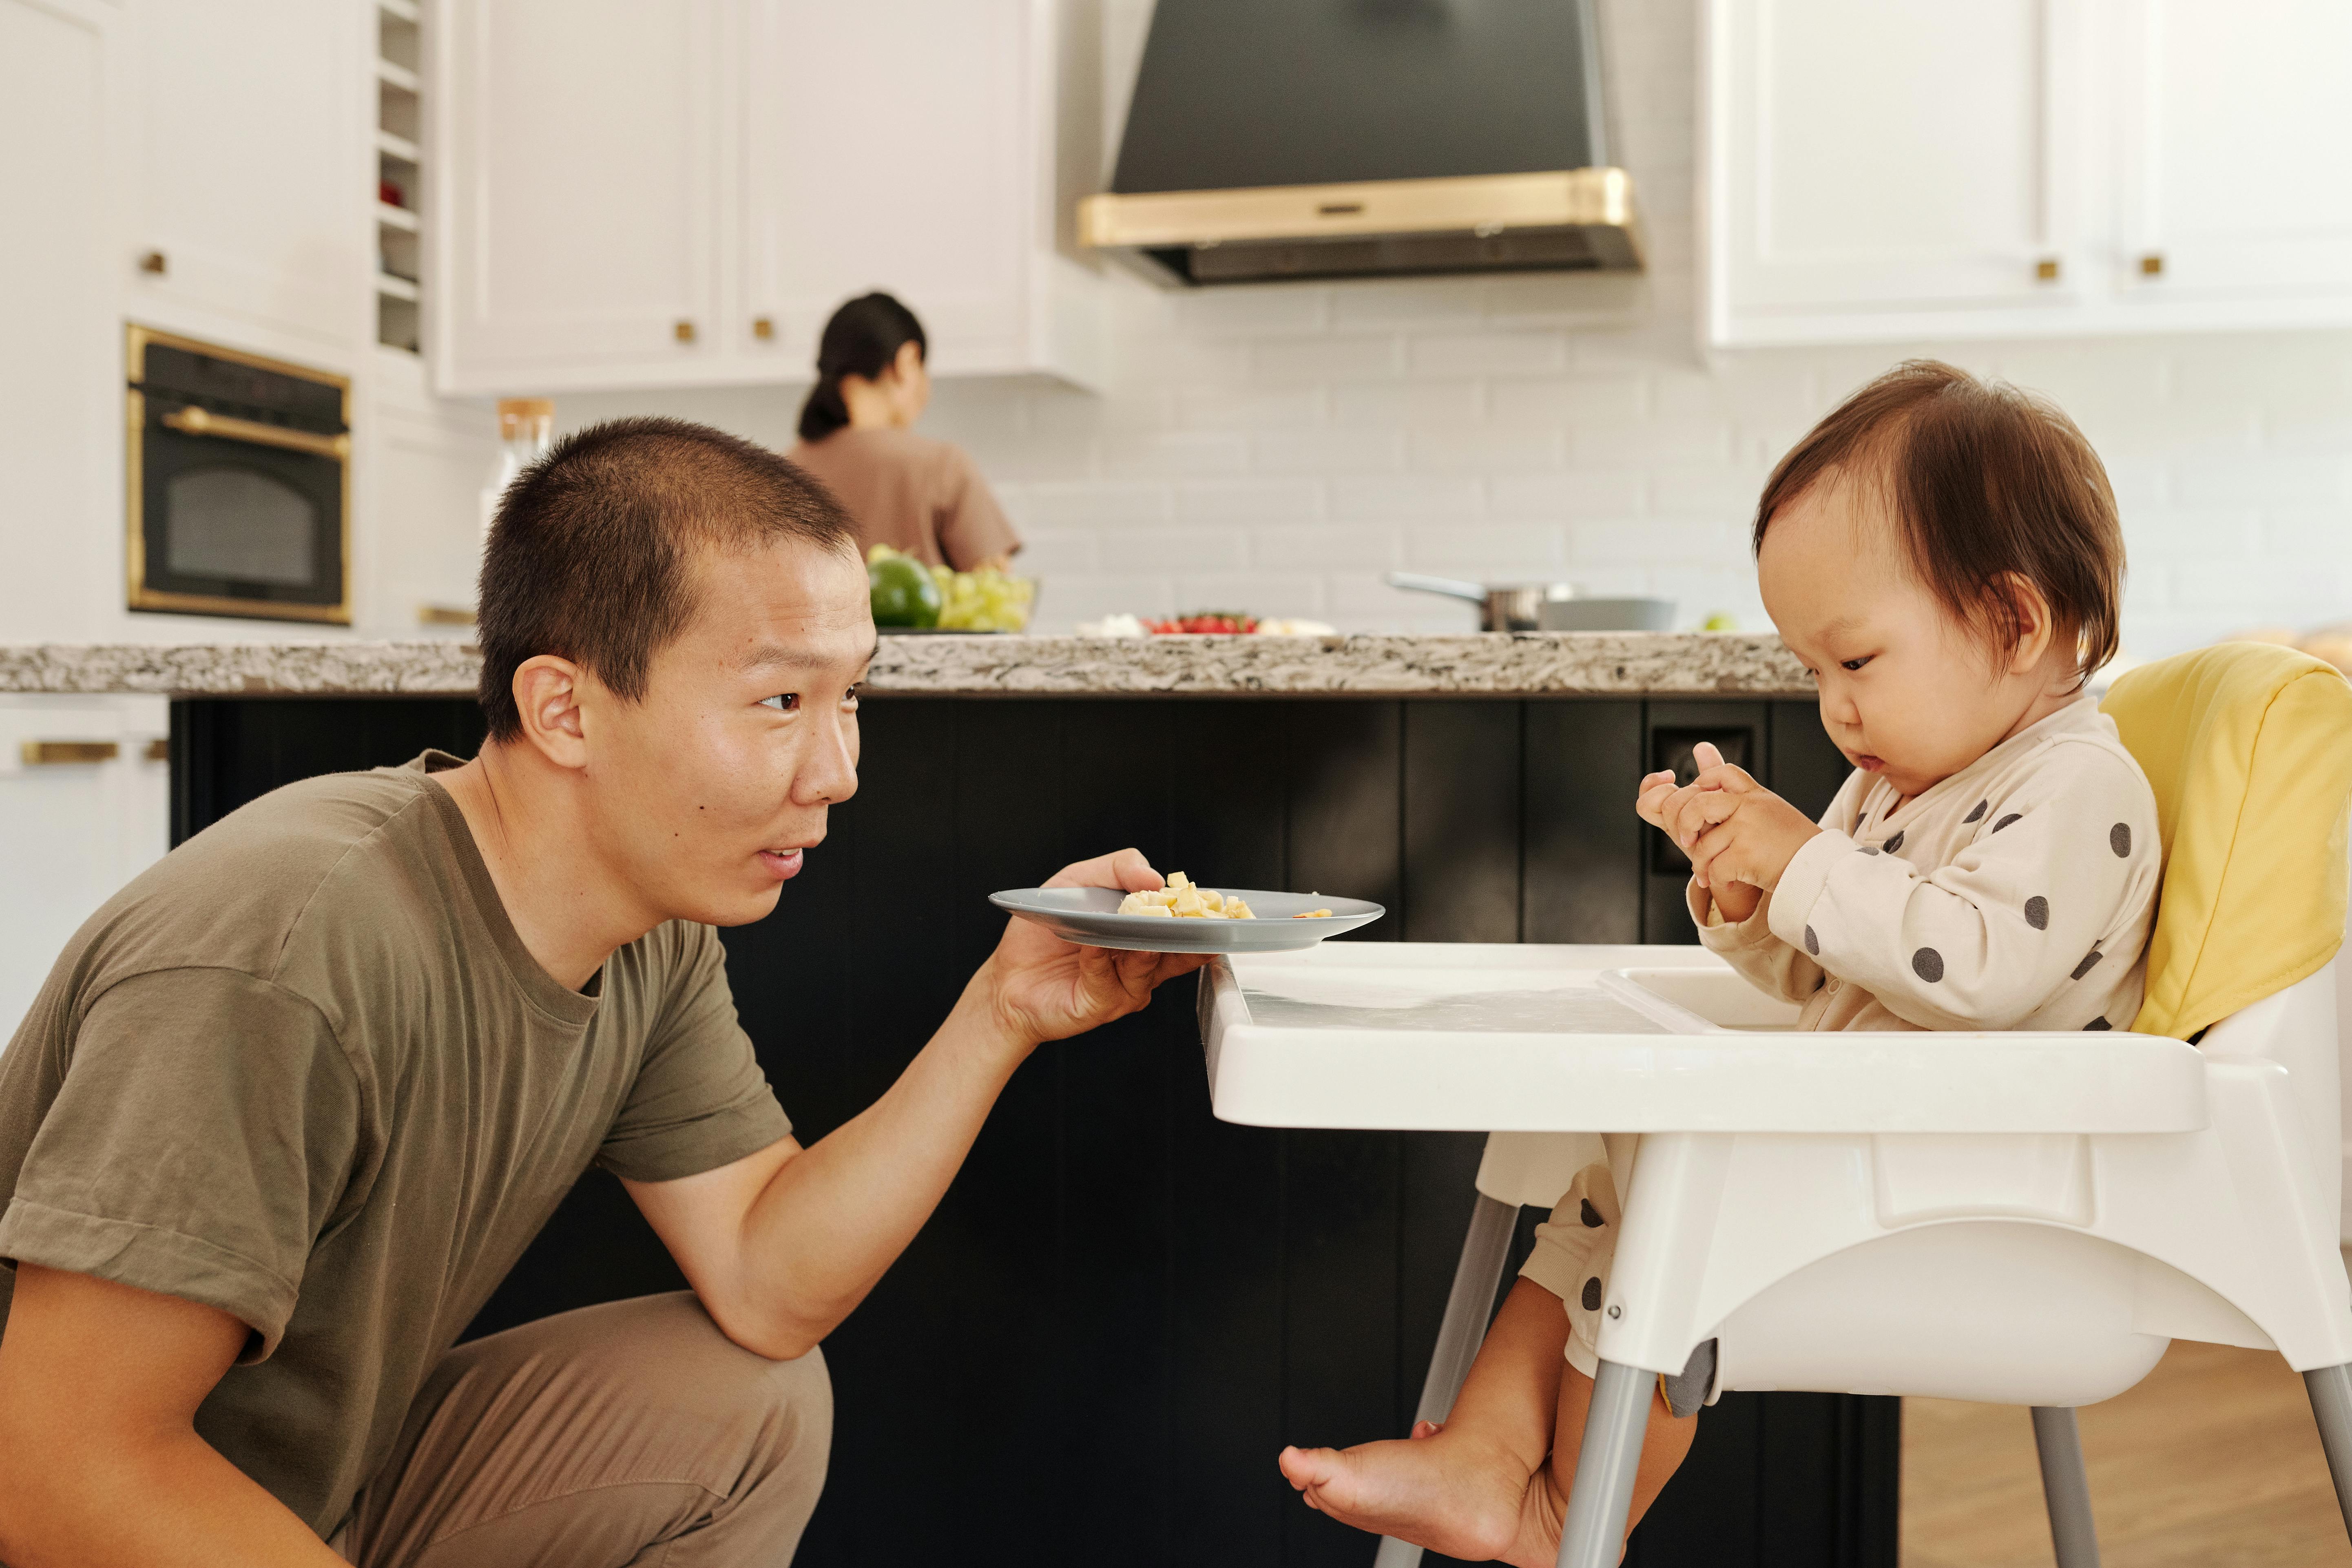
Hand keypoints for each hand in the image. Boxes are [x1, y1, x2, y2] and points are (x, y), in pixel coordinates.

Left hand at [979, 848, 1206, 1052]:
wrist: (1008, 977)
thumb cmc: (1045, 932)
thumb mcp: (1079, 881)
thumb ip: (1117, 868)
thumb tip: (1154, 875)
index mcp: (1143, 934)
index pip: (1182, 926)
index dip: (1196, 915)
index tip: (1203, 902)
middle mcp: (1141, 964)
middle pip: (1176, 950)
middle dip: (1182, 934)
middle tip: (1183, 917)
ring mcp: (1124, 987)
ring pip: (1147, 966)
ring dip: (1141, 945)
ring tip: (1133, 928)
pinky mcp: (1101, 1005)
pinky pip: (1108, 982)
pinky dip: (1100, 961)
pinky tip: (1091, 946)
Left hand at [1676, 761, 1818, 903]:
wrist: (1821, 869)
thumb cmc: (1794, 844)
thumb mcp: (1771, 811)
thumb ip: (1741, 798)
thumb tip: (1704, 761)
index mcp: (1756, 795)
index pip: (1722, 773)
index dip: (1702, 783)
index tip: (1697, 804)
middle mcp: (1750, 807)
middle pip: (1698, 805)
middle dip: (1684, 825)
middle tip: (1687, 841)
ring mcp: (1748, 829)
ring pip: (1703, 846)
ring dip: (1702, 866)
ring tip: (1710, 874)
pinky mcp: (1746, 854)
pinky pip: (1715, 868)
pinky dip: (1717, 880)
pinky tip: (1730, 882)